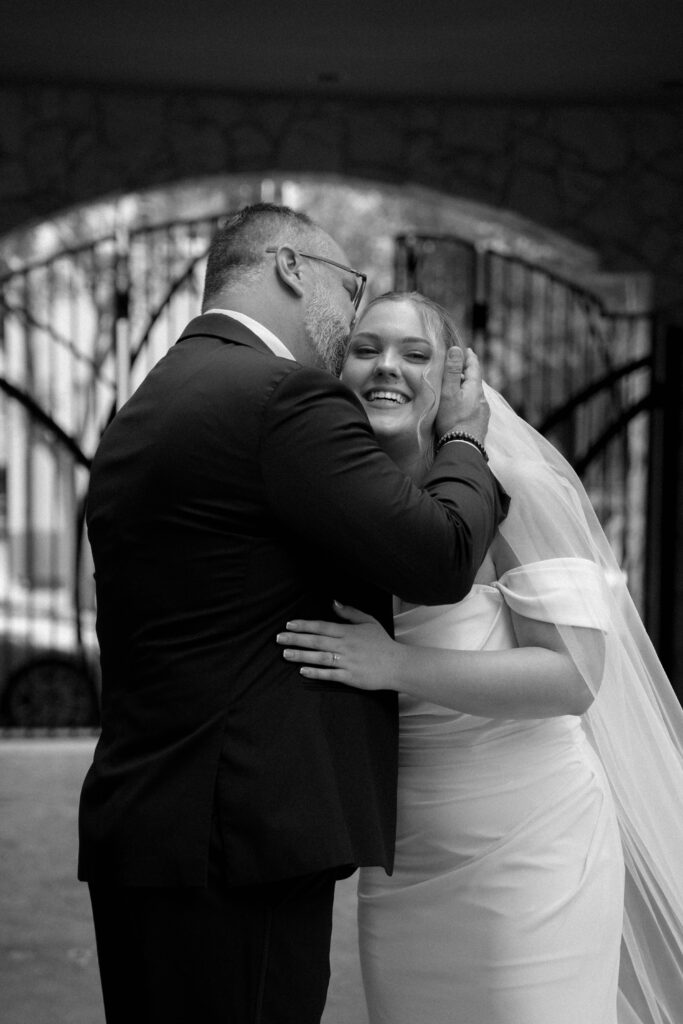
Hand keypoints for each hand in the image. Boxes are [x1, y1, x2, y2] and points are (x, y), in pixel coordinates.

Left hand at [276, 601, 402, 690]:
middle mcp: (345, 646)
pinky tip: (303, 671)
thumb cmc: (382, 643)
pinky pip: (330, 674)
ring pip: (320, 657)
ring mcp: (347, 661)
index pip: (322, 626)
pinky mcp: (350, 677)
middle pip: (316, 641)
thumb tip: (333, 602)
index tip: (289, 625)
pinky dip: (316, 672)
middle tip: (279, 638)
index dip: (304, 625)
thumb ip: (350, 613)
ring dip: (301, 656)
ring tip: (285, 654)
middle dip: (296, 639)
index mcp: (348, 632)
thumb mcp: (369, 622)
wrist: (397, 664)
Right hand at [435, 347, 489, 443]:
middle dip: (466, 374)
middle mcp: (482, 399)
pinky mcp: (480, 424)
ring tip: (456, 389)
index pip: (474, 367)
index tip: (466, 350)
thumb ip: (452, 371)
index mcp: (475, 389)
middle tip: (457, 368)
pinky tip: (460, 408)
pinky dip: (467, 402)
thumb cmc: (453, 420)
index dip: (469, 357)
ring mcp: (483, 413)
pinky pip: (474, 407)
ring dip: (467, 389)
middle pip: (475, 381)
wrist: (462, 448)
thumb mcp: (448, 392)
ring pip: (475, 395)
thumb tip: (456, 349)